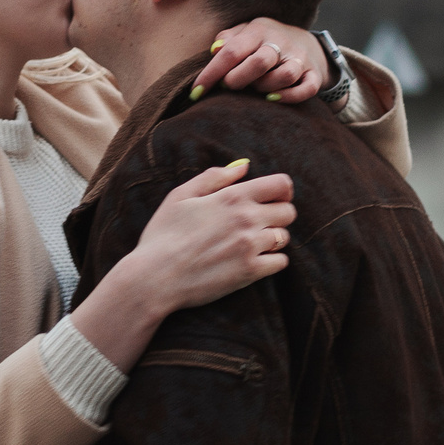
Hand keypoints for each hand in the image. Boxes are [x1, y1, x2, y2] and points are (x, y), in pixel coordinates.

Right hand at [70, 161, 296, 370]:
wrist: (154, 278)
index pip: (281, 184)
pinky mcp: (251, 272)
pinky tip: (254, 261)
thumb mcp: (180, 196)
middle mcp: (247, 219)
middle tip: (259, 223)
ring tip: (251, 244)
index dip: (282, 189)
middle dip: (278, 214)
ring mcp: (251, 247)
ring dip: (273, 239)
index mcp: (232, 197)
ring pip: (284, 237)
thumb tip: (244, 166)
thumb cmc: (162, 235)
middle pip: (288, 211)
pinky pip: (280, 262)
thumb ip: (214, 177)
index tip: (275, 196)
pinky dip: (272, 261)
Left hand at [194, 19, 326, 103]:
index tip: (196, 92)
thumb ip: (227, 39)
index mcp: (258, 30)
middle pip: (260, 61)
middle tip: (229, 86)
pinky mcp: (313, 74)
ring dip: (265, 87)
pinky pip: (306, 89)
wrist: (306, 42)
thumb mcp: (245, 32)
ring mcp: (299, 58)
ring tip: (255, 89)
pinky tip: (273, 98)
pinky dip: (290, 96)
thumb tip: (214, 50)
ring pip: (285, 75)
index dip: (211, 73)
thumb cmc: (264, 41)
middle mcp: (281, 42)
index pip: (232, 51)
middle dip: (238, 79)